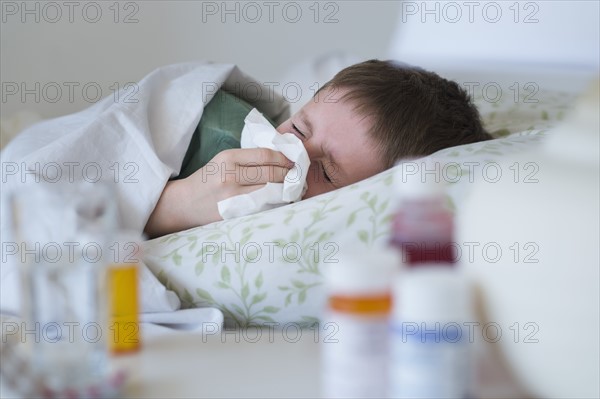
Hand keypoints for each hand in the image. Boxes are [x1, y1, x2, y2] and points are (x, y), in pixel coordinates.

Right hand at [144, 148, 292, 237]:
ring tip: (294, 189)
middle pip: (272, 173)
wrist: (184, 205)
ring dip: (287, 191)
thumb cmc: (207, 180)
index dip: (284, 158)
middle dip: (289, 175)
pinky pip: (264, 208)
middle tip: (299, 176)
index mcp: (228, 158)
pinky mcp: (235, 215)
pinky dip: (276, 204)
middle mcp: (230, 176)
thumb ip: (248, 159)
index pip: (265, 156)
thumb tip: (281, 158)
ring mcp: (233, 198)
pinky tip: (282, 202)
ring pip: (271, 192)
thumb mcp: (223, 161)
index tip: (293, 161)